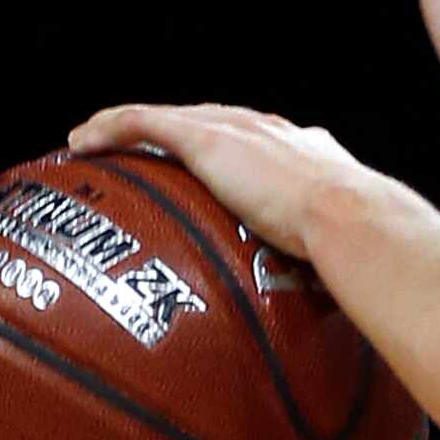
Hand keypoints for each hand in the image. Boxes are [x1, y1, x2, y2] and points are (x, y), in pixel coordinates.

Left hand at [64, 103, 377, 255]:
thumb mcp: (344, 256)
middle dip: (180, 132)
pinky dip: (111, 127)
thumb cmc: (360, 246)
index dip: (234, 150)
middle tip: (148, 151)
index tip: (216, 170)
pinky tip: (79, 143)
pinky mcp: (208, 137)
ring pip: (173, 118)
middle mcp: (272, 133)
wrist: (351, 219)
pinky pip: (143, 122)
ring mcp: (238, 131)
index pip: (263, 143)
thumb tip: (340, 321)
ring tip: (94, 142)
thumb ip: (332, 274)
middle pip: (214, 122)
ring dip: (131, 126)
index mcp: (309, 154)